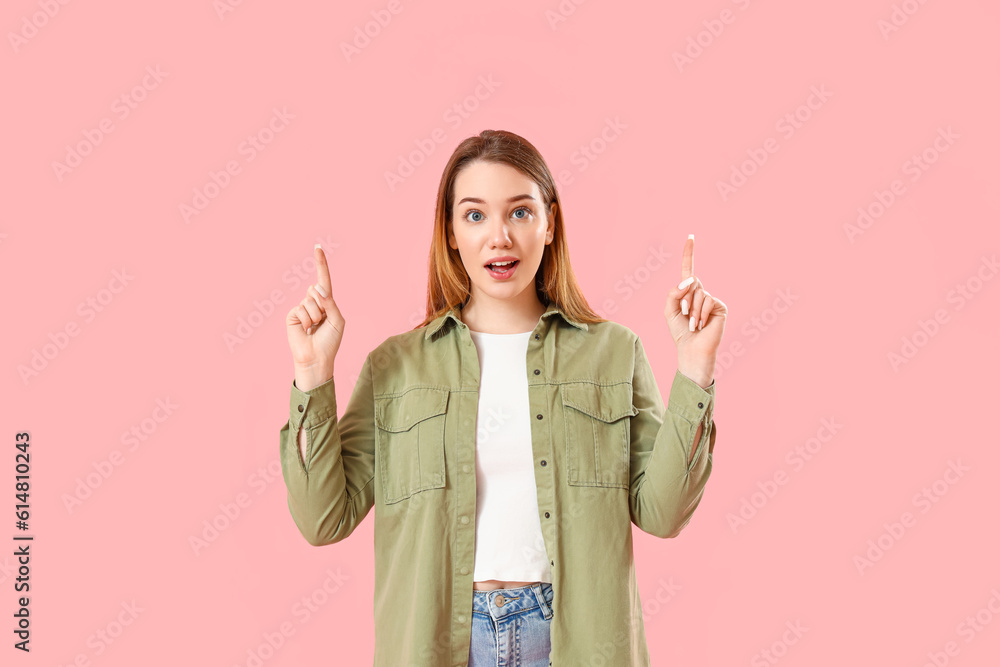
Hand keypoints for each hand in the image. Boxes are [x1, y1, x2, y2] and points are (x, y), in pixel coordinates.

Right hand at [286, 244, 344, 375]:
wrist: (317, 358)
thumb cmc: (329, 341)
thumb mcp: (337, 320)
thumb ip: (330, 302)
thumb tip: (315, 287)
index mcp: (326, 302)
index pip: (323, 280)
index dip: (321, 264)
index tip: (318, 247)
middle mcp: (313, 303)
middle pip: (317, 289)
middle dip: (323, 305)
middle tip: (322, 322)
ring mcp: (302, 308)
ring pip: (310, 300)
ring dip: (316, 316)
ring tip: (315, 328)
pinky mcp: (292, 315)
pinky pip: (302, 309)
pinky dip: (308, 320)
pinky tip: (307, 330)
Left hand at [663, 235, 726, 371]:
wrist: (691, 349)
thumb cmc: (680, 331)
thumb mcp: (669, 310)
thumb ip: (674, 292)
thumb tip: (690, 280)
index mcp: (687, 292)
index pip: (688, 269)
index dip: (689, 253)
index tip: (690, 236)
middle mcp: (700, 292)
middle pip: (690, 282)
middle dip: (683, 300)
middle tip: (684, 316)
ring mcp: (711, 299)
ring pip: (698, 292)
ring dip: (692, 310)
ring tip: (693, 324)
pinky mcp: (720, 306)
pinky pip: (708, 300)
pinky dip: (701, 313)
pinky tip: (702, 325)